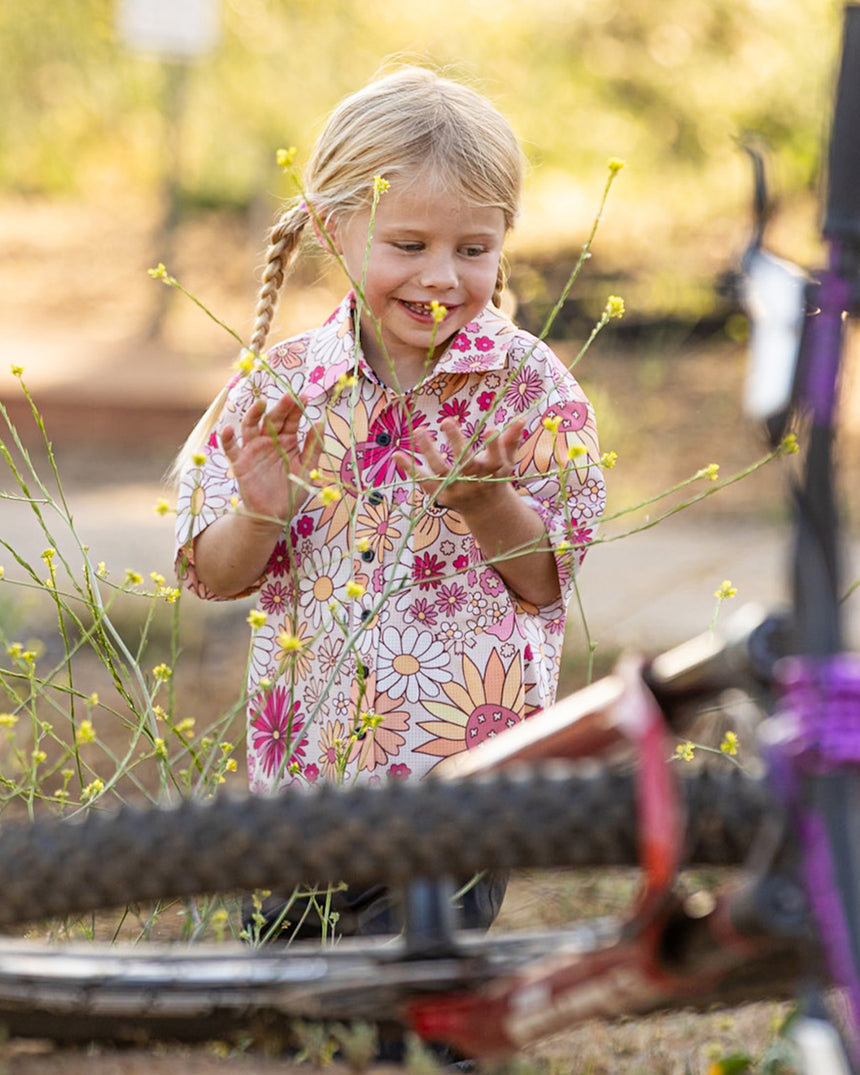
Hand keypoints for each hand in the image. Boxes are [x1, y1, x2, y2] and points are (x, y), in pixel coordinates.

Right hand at [220, 391, 322, 522]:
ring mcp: (253, 450)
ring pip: (250, 427)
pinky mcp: (240, 463)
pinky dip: (227, 438)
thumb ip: (313, 447)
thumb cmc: (292, 492)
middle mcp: (269, 441)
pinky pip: (231, 449)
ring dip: (253, 414)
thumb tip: (321, 423)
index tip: (305, 398)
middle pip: (273, 420)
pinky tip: (228, 429)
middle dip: (280, 408)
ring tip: (260, 404)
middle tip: (289, 397)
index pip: (291, 421)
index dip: (297, 409)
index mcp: (287, 441)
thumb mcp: (307, 469)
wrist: (275, 515)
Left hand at [399, 417, 523, 513]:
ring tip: (420, 431)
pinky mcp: (441, 495)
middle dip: (456, 442)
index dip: (494, 446)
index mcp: (493, 472)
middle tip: (446, 421)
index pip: (495, 458)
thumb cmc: (495, 477)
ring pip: (441, 470)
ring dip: (429, 451)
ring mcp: (456, 489)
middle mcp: (474, 482)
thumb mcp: (506, 461)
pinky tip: (396, 454)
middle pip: (465, 463)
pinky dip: (409, 469)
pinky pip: (424, 480)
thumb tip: (522, 419)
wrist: (486, 510)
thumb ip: (511, 441)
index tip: (491, 429)